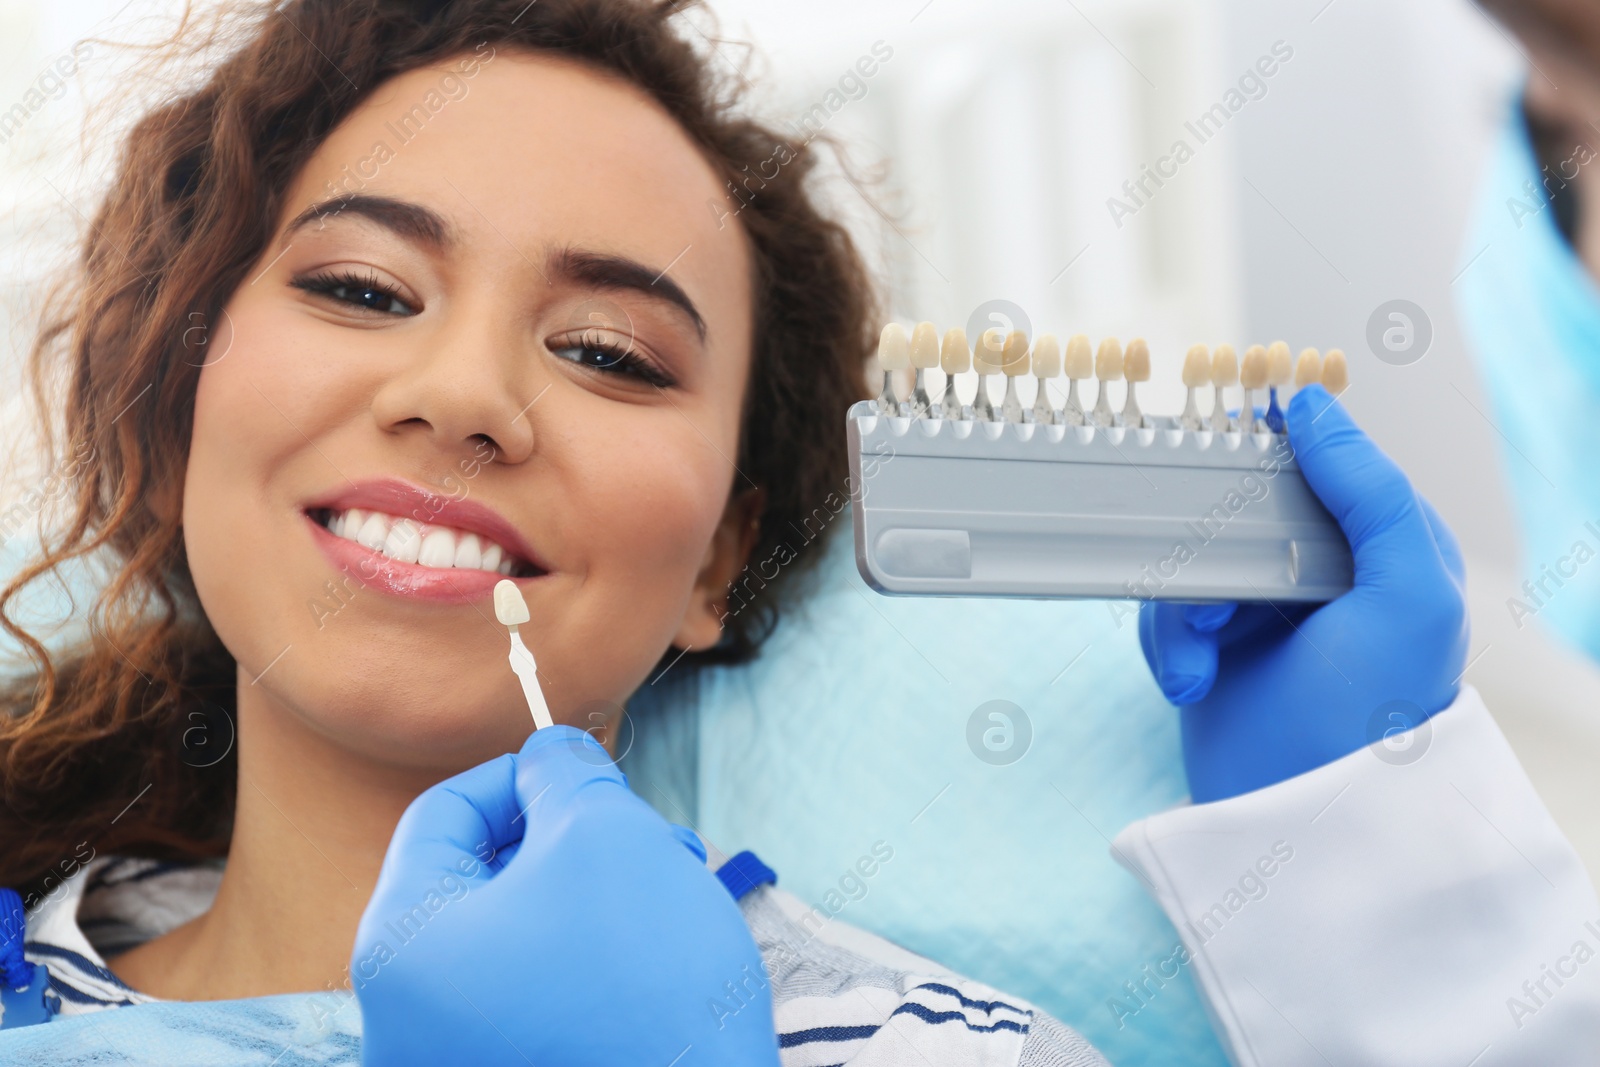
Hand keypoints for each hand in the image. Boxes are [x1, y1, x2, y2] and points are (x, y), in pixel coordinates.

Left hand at [354, 725, 778, 1066]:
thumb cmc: (645, 980)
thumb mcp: (605, 834)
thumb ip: (564, 773)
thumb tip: (549, 755)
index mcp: (401, 947)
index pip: (442, 816)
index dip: (520, 775)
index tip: (587, 774)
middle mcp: (405, 1017)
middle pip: (478, 878)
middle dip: (568, 838)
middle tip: (646, 832)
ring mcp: (455, 1061)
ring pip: (517, 936)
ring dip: (591, 892)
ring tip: (670, 885)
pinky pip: (536, 994)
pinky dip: (591, 955)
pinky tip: (657, 946)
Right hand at [1138, 385, 1468, 801]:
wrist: (1303, 820)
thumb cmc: (1373, 716)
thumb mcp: (1408, 595)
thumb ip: (1372, 491)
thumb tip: (1309, 405)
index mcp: (1382, 544)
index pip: (1321, 459)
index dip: (1269, 448)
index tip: (1224, 444)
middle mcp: (1323, 569)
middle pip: (1237, 503)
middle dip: (1211, 551)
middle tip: (1219, 604)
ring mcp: (1263, 609)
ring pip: (1189, 555)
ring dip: (1181, 609)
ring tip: (1200, 663)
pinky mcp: (1212, 647)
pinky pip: (1164, 609)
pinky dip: (1166, 643)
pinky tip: (1190, 683)